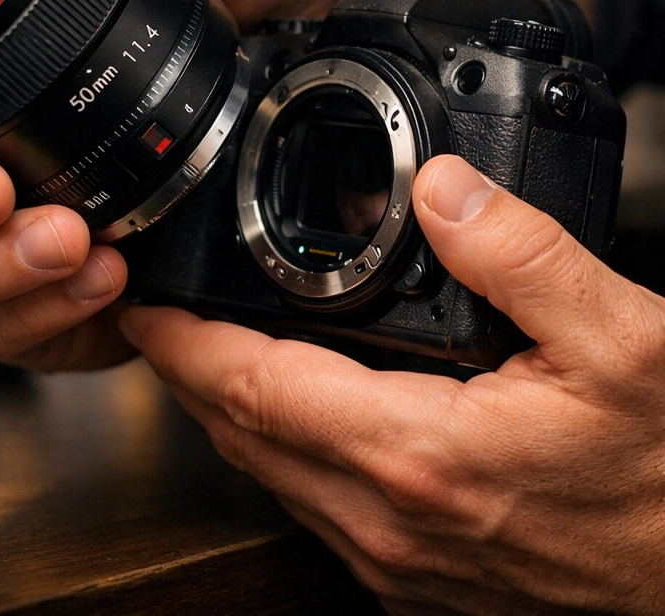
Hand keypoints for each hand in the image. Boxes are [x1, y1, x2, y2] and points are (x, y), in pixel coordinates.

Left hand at [119, 155, 664, 614]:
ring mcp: (398, 562)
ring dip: (225, 407)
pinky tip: (287, 410)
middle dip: (185, 370)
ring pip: (267, 473)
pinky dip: (277, 448)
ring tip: (204, 348)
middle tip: (160, 313)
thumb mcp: (623, 339)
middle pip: (239, 433)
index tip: (145, 301)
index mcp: (418, 455)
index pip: (250, 387)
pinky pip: (312, 504)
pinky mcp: (416, 577)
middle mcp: (390, 522)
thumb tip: (444, 186)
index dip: (182, 340)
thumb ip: (521, 251)